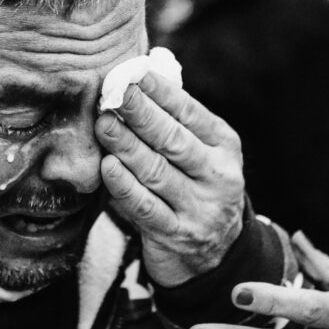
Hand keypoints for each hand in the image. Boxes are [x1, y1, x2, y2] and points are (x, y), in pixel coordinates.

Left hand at [95, 72, 243, 286]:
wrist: (215, 256)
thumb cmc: (196, 187)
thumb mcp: (202, 154)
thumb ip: (176, 120)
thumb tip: (142, 73)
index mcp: (225, 147)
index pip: (191, 113)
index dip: (161, 92)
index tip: (135, 73)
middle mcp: (218, 177)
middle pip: (173, 140)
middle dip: (141, 114)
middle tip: (115, 93)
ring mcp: (200, 209)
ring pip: (156, 172)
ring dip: (126, 146)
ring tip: (103, 124)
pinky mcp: (177, 235)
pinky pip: (145, 207)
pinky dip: (124, 186)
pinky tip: (107, 167)